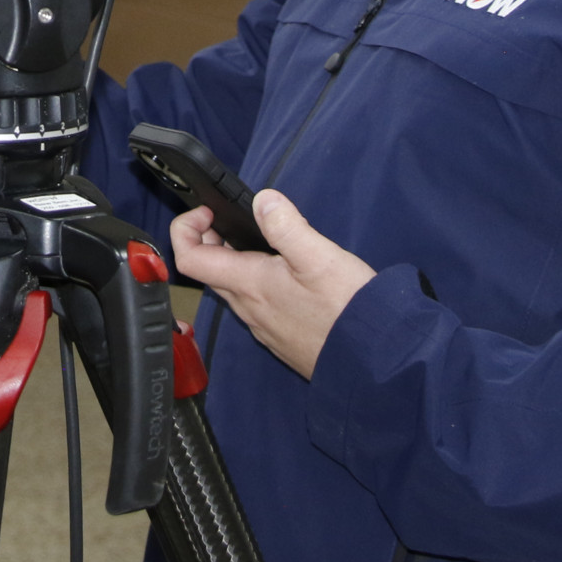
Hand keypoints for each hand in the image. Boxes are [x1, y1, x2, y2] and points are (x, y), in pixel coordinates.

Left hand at [171, 190, 375, 379]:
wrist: (375, 361)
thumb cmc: (347, 309)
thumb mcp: (318, 256)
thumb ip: (286, 226)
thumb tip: (262, 200)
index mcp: (249, 285)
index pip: (190, 258)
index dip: (186, 229)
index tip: (208, 211)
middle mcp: (248, 309)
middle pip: (210, 271)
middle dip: (213, 240)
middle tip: (236, 220)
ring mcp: (264, 327)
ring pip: (234, 289)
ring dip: (237, 261)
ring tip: (267, 242)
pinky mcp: (281, 338)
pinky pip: (256, 306)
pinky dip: (258, 283)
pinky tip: (288, 275)